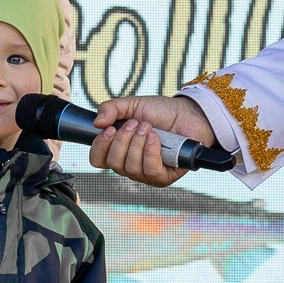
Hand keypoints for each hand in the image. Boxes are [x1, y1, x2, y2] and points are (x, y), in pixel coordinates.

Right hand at [88, 95, 217, 187]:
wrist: (187, 113)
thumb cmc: (161, 112)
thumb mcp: (131, 105)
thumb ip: (110, 109)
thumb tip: (96, 123)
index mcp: (119, 150)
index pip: (98, 159)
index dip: (100, 146)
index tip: (109, 129)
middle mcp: (130, 164)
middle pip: (113, 163)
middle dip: (123, 140)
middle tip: (136, 123)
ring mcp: (146, 173)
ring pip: (130, 168)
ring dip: (138, 143)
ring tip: (149, 128)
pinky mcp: (163, 177)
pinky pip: (150, 171)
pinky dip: (150, 152)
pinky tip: (155, 139)